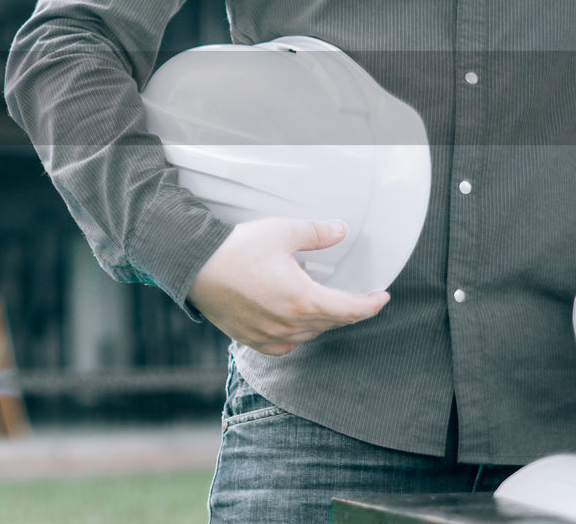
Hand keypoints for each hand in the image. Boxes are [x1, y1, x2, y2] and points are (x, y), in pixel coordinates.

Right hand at [188, 218, 390, 355]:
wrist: (194, 265)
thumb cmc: (236, 249)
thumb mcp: (282, 233)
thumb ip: (317, 234)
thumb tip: (341, 230)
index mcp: (303, 300)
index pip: (351, 310)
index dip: (371, 305)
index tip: (381, 297)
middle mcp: (290, 324)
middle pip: (332, 322)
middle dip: (346, 309)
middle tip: (352, 294)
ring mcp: (270, 335)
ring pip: (309, 334)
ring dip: (319, 319)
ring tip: (315, 299)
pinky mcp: (251, 339)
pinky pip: (284, 345)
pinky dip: (295, 334)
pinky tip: (291, 320)